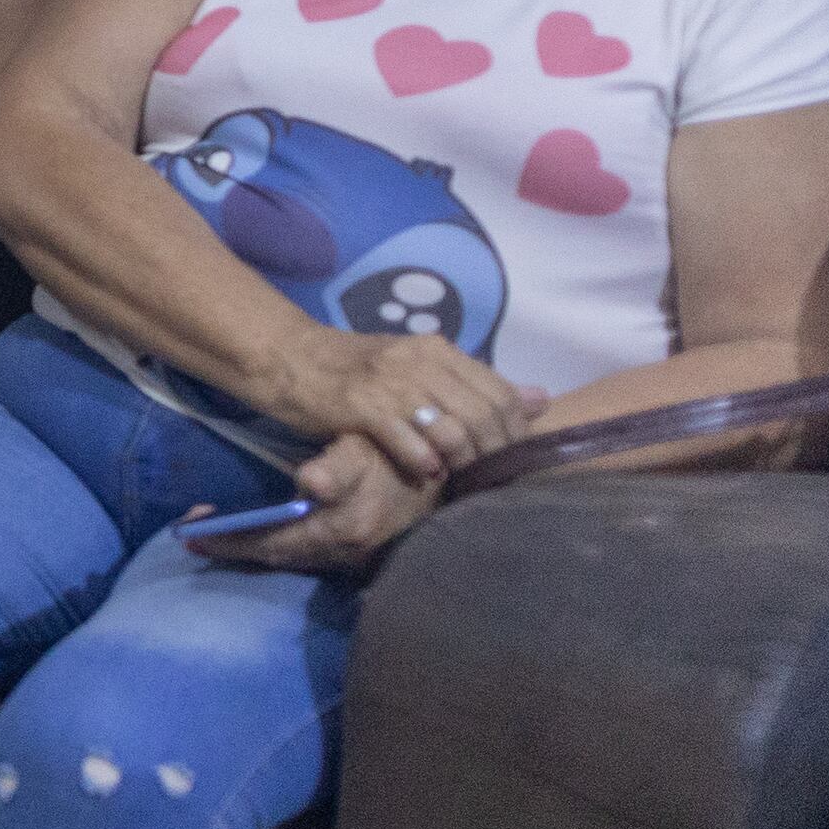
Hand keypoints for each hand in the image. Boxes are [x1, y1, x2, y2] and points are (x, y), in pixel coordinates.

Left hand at [192, 433, 436, 570]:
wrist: (445, 475)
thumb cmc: (395, 454)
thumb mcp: (365, 451)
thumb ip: (338, 469)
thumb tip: (312, 483)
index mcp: (341, 528)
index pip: (272, 542)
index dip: (231, 539)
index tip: (191, 531)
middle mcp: (342, 552)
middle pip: (275, 555)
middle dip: (232, 545)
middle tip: (193, 536)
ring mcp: (349, 559)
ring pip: (289, 558)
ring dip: (251, 547)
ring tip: (212, 535)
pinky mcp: (356, 559)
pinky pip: (306, 556)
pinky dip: (277, 546)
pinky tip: (254, 536)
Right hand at [256, 328, 541, 488]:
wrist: (288, 356)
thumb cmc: (354, 369)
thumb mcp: (418, 368)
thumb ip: (475, 385)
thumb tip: (541, 400)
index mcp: (439, 349)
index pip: (500, 392)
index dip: (513, 432)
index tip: (509, 459)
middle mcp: (421, 361)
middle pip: (482, 414)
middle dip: (491, 454)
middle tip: (488, 479)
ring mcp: (391, 382)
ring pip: (451, 429)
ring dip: (461, 461)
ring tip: (459, 479)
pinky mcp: (361, 405)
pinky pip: (408, 440)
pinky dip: (423, 461)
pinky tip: (425, 472)